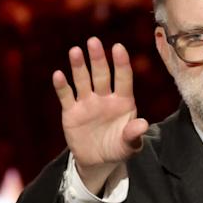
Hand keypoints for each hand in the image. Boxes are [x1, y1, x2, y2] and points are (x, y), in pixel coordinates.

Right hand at [53, 37, 148, 194]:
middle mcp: (105, 97)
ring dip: (79, 66)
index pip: (124, 79)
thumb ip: (134, 135)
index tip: (118, 47)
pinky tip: (58, 75)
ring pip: (83, 80)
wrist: (98, 161)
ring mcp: (87, 103)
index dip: (121, 63)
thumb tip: (143, 125)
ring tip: (75, 51)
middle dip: (97, 58)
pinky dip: (62, 86)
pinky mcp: (71, 111)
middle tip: (93, 41)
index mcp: (123, 101)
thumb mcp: (129, 146)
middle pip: (101, 74)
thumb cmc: (118, 149)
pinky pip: (66, 96)